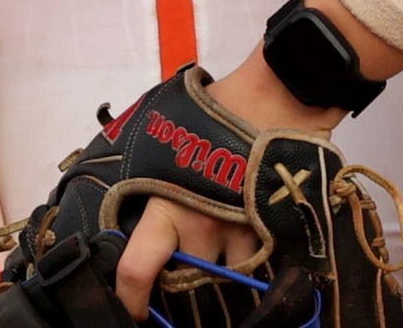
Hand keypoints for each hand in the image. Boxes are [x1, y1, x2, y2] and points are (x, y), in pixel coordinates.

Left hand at [114, 54, 335, 316]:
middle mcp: (203, 228)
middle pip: (189, 278)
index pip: (138, 270)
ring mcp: (242, 233)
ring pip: (230, 272)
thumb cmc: (215, 108)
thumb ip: (147, 169)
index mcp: (167, 206)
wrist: (278, 95)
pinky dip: (258, 246)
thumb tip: (124, 185)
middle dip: (186, 271)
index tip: (131, 310)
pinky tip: (256, 223)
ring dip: (225, 259)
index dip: (131, 300)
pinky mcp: (276, 231)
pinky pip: (264, 256)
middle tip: (185, 255)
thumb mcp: (165, 133)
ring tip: (224, 231)